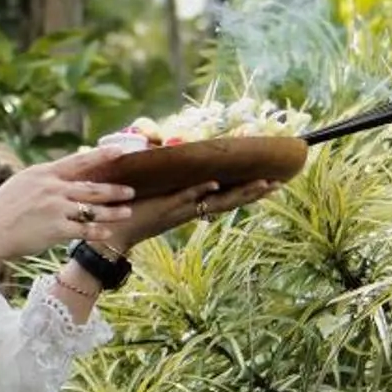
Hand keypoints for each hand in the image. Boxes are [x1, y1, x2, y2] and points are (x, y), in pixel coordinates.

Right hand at [0, 150, 137, 263]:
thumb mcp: (19, 186)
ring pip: (93, 209)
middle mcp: (52, 188)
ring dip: (113, 210)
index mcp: (42, 174)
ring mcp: (56, 208)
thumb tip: (58, 179)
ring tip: (127, 211)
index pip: (78, 161)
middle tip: (131, 189)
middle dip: (113, 188)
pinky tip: (108, 233)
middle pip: (91, 187)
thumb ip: (42, 182)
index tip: (119, 151)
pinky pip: (84, 230)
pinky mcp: (56, 229)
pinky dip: (98, 231)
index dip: (101, 156)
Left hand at [95, 175, 277, 255]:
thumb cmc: (133, 212)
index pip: (228, 197)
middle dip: (255, 192)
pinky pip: (185, 198)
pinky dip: (199, 191)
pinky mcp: (163, 208)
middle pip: (231, 201)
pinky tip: (215, 184)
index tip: (273, 182)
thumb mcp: (158, 193)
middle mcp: (191, 210)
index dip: (249, 190)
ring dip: (238, 193)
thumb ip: (172, 182)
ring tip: (262, 184)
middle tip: (280, 184)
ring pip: (215, 201)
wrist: (111, 234)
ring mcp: (180, 210)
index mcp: (192, 206)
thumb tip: (178, 156)